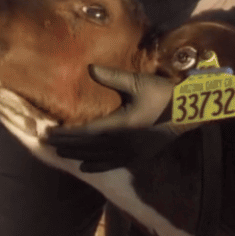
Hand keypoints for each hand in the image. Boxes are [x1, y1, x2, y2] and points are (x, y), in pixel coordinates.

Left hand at [43, 65, 192, 172]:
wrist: (187, 112)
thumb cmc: (163, 94)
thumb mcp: (138, 82)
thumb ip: (113, 77)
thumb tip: (90, 68)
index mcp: (121, 125)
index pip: (86, 132)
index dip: (66, 135)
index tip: (49, 133)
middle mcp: (123, 143)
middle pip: (88, 148)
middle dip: (67, 145)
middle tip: (46, 143)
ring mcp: (131, 153)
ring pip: (97, 158)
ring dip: (77, 155)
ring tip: (60, 153)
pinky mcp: (138, 158)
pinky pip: (112, 165)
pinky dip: (96, 166)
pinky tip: (85, 167)